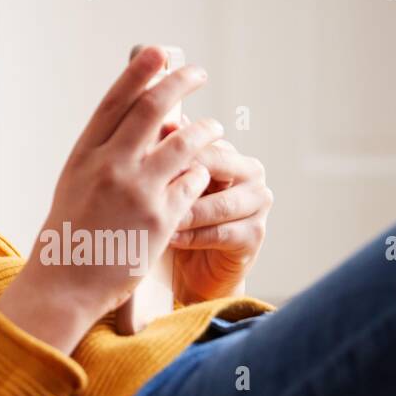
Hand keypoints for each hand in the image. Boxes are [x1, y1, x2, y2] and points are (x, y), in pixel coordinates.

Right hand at [0, 46, 223, 345]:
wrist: (64, 287)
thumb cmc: (69, 239)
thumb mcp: (74, 187)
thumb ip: (101, 156)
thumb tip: (132, 126)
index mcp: (84, 155)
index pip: (115, 102)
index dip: (139, 72)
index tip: (159, 51)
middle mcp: (109, 165)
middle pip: (152, 108)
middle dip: (180, 82)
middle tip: (198, 71)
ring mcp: (136, 190)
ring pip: (184, 142)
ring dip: (205, 129)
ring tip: (215, 127)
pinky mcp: (161, 218)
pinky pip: (193, 182)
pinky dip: (200, 174)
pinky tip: (204, 175)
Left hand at [165, 113, 272, 302]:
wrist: (192, 271)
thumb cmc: (177, 221)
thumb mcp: (167, 187)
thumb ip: (166, 156)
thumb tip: (158, 123)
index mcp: (230, 153)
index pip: (201, 143)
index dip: (169, 152)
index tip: (138, 160)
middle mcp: (250, 173)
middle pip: (215, 167)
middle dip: (179, 180)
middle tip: (147, 189)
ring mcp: (258, 204)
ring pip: (218, 204)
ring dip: (185, 213)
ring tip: (154, 219)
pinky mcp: (255, 235)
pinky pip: (221, 233)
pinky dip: (192, 237)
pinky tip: (169, 239)